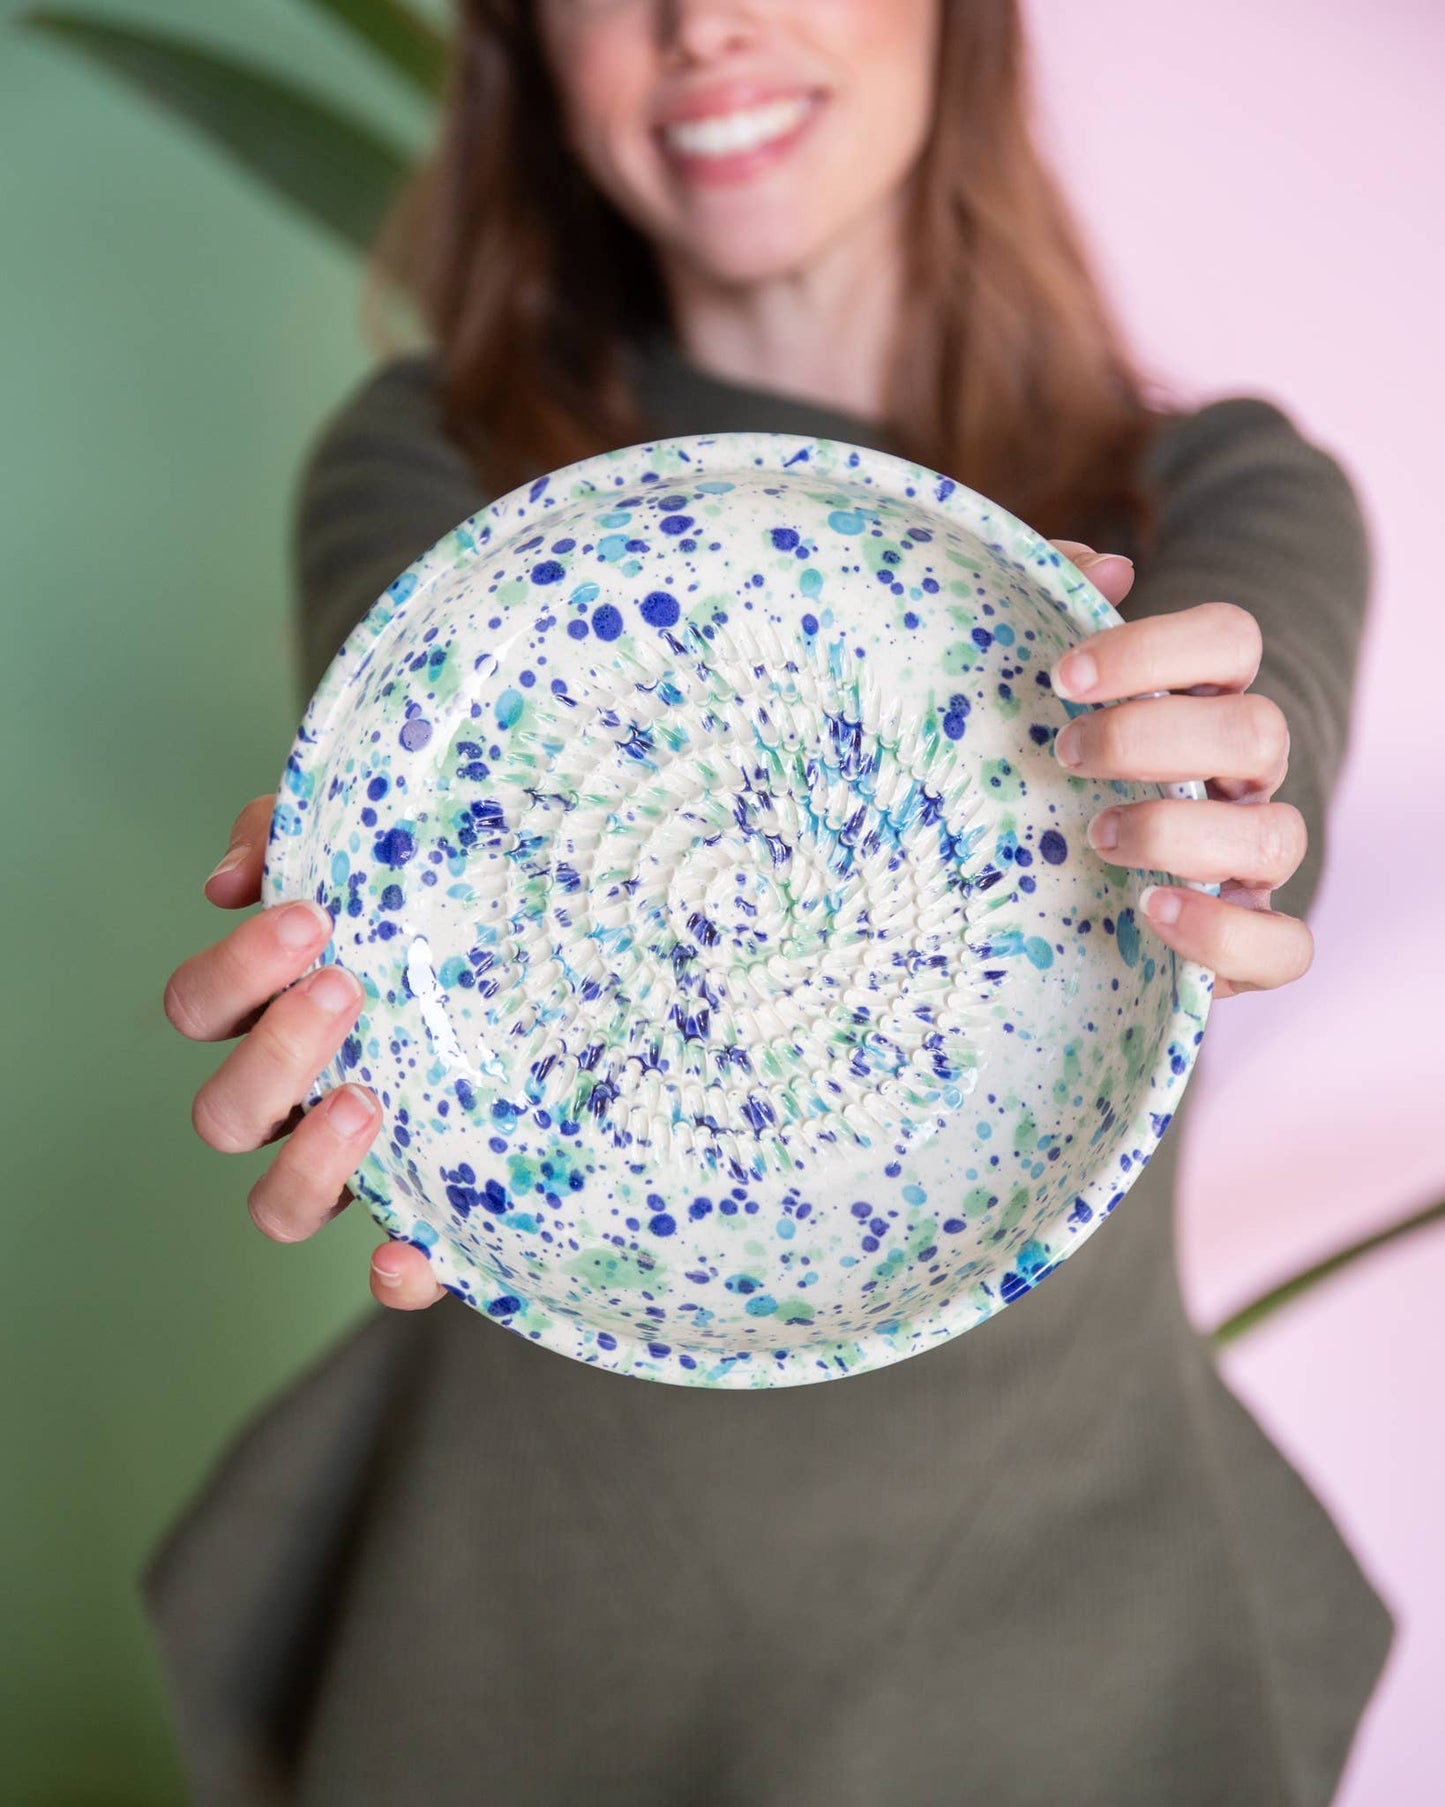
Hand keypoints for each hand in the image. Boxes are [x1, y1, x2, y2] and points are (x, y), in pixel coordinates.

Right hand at [164, 794, 446, 1308]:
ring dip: (307, 1161)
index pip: (201, 1010)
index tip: (311, 919)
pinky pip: (393, 1269)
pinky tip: (406, 1248)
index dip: (234, 974)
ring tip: (369, 1098)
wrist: (578, 955)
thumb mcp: (383, 846)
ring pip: (279, 1206)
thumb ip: (299, 835)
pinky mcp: (430, 1212)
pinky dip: (391, 1271)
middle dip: (275, 1051)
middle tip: (346, 989)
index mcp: (277, 1015)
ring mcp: (359, 1165)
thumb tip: (235, 876)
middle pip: (224, 1115)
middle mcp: (300, 1100)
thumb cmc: (449, 903)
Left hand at [1043, 541, 1311, 999]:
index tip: (1065, 676)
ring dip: (1180, 832)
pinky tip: (1150, 913)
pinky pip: (1285, 945)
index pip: (1231, 640)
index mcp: (1203, 704)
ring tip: (1096, 838)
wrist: (1038, 904)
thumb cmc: (1037, 777)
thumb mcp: (1027, 694)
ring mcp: (1253, 864)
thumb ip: (1050, 606)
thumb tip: (1107, 568)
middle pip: (1257, 730)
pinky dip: (1225, 934)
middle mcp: (1243, 778)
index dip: (1157, 649)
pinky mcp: (1248, 944)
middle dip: (1155, 739)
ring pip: (1278, 834)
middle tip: (1067, 753)